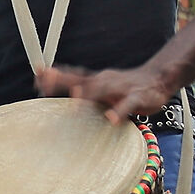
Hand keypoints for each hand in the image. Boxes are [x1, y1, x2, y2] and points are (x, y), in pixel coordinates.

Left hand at [38, 63, 180, 124]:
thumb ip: (83, 91)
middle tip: (45, 82)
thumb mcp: (101, 88)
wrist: (157, 79)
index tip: (36, 74)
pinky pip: (128, 104)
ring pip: (103, 89)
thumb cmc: (125, 86)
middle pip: (81, 79)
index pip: (72, 75)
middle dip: (63, 80)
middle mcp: (105, 81)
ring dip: (89, 94)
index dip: (54, 75)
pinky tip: (111, 119)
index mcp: (95, 80)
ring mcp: (120, 88)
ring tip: (75, 99)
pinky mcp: (137, 97)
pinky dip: (119, 111)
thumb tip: (60, 91)